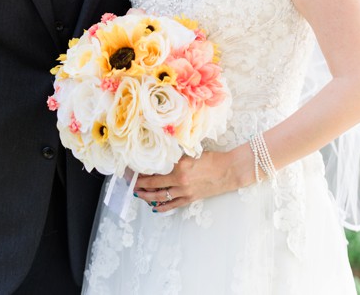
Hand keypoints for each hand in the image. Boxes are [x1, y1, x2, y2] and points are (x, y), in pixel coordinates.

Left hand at [133, 146, 250, 212]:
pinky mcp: (190, 198)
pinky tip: (153, 206)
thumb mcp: (190, 152)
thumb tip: (158, 155)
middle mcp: (179, 180)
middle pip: (153, 184)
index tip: (131, 169)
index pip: (153, 169)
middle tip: (129, 182)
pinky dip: (161, 207)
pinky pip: (172, 205)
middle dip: (139, 184)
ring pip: (160, 196)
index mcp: (178, 166)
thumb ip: (174, 155)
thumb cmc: (212, 159)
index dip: (140, 170)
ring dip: (146, 196)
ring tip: (137, 194)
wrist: (229, 170)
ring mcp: (184, 191)